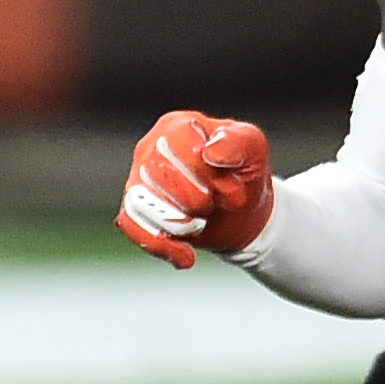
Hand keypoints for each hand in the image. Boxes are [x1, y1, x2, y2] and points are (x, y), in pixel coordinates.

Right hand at [116, 111, 275, 267]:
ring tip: (202, 225)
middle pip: (157, 173)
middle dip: (195, 199)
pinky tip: (186, 257)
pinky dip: (160, 246)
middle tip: (216, 206)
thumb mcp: (253, 149)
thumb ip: (237, 143)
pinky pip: (131, 226)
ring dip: (179, 222)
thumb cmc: (242, 172)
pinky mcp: (132, 210)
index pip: (178, 146)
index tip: (232, 191)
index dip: (206, 175)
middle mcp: (149, 148)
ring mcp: (136, 180)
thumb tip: (210, 153)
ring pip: (142, 202)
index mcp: (177, 126)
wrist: (239, 211)